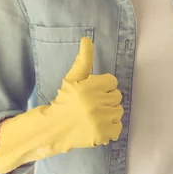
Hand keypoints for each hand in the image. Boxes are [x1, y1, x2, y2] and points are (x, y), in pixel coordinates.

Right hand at [0, 37, 123, 173]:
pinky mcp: (102, 135)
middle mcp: (96, 103)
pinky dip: (111, 128)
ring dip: (109, 113)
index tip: (92, 92)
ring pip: (118, 111)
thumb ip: (83, 59)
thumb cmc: (65, 100)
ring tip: (94, 115)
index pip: (112, 82)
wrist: (54, 128)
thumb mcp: (73, 78)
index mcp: (90, 87)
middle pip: (116, 96)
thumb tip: (87, 39)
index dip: (102, 86)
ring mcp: (100, 120)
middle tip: (92, 105)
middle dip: (106, 99)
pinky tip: (98, 126)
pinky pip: (118, 127)